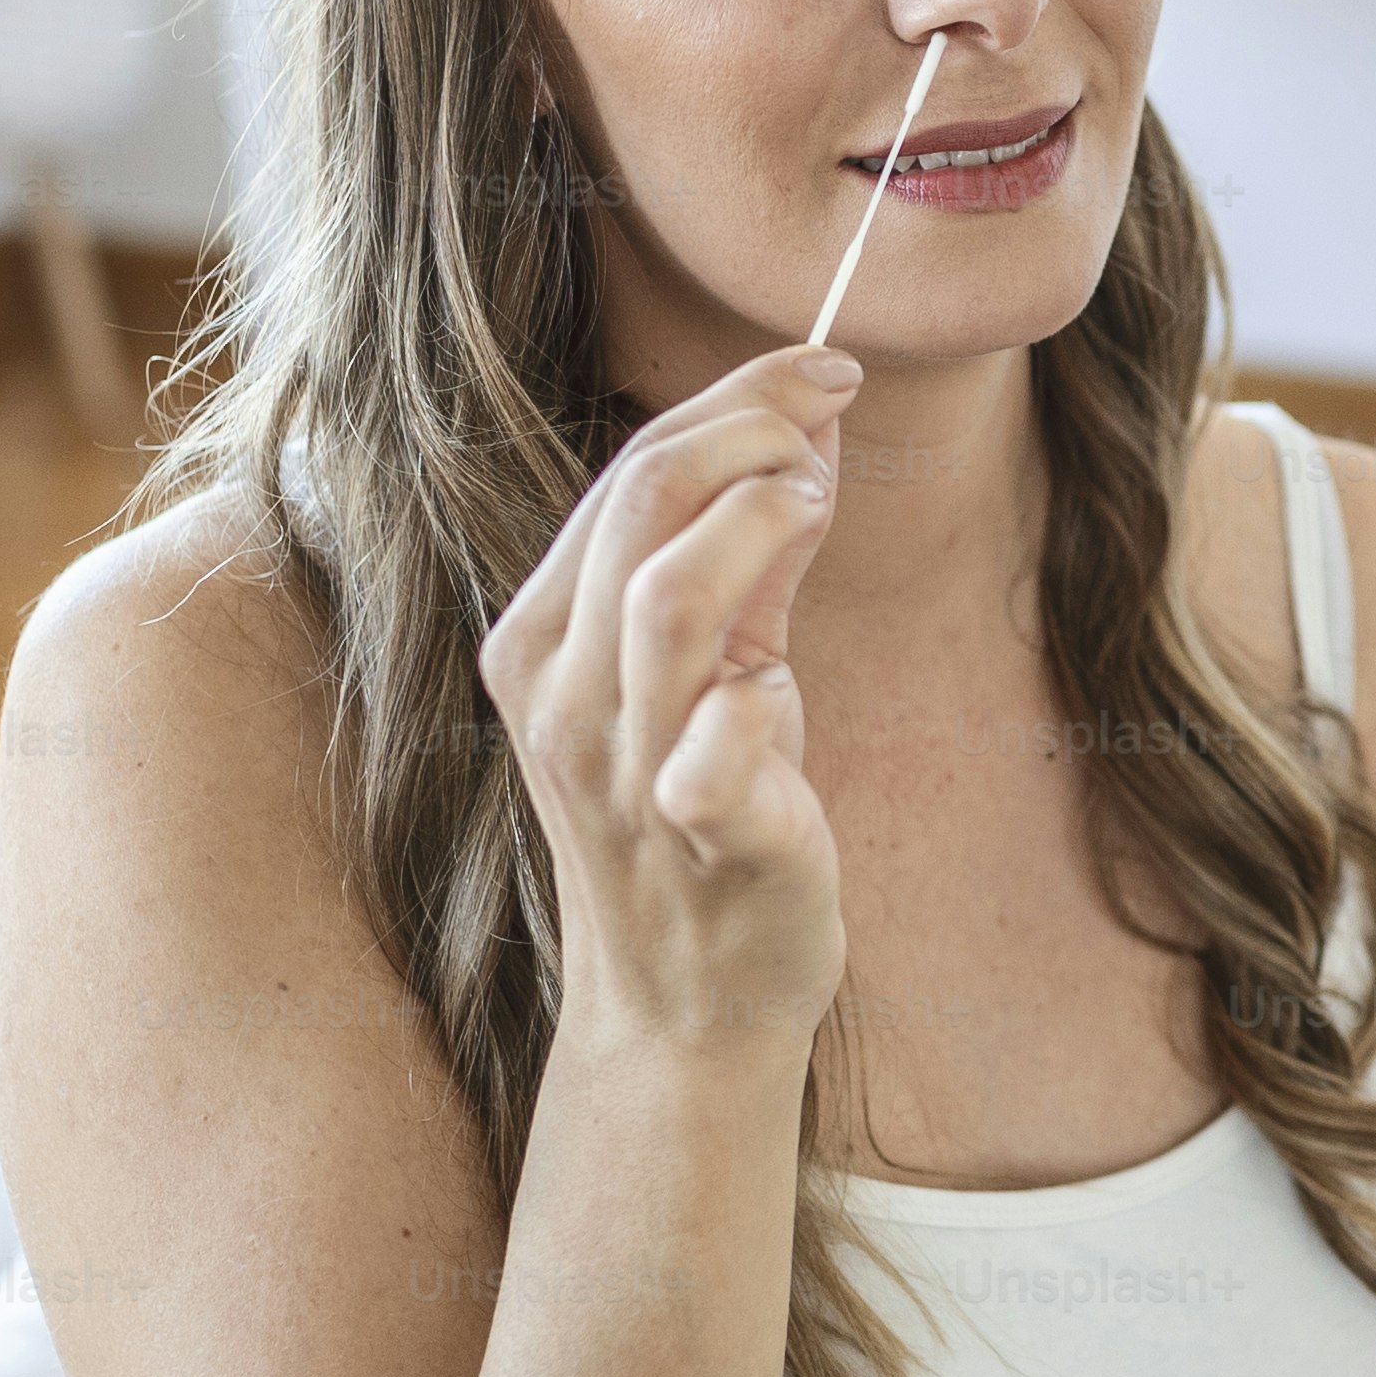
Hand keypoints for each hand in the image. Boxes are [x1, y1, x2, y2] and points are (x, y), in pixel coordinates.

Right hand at [472, 346, 859, 1059]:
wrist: (691, 1007)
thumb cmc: (700, 822)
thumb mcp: (713, 669)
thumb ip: (747, 557)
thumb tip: (806, 427)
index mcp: (541, 640)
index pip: (627, 472)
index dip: (735, 400)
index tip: (824, 369)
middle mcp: (560, 695)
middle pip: (644, 499)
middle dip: (755, 427)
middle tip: (834, 415)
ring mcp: (618, 768)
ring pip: (669, 594)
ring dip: (761, 523)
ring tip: (816, 510)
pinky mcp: (695, 836)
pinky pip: (719, 743)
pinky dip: (760, 703)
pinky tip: (781, 704)